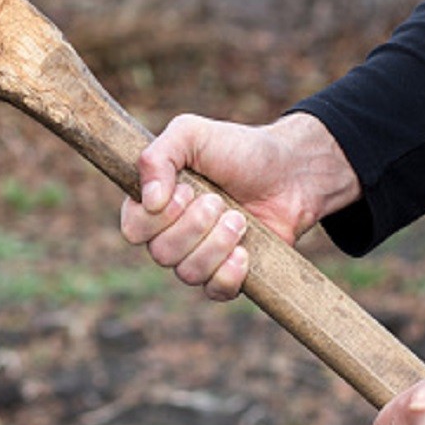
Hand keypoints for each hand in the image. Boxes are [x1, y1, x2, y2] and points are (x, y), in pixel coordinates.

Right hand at [120, 112, 358, 299]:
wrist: (291, 172)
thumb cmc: (239, 150)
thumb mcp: (192, 134)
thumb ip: (158, 156)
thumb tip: (149, 201)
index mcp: (154, 203)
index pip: (133, 229)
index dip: (157, 217)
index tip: (186, 191)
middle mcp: (170, 234)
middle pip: (161, 254)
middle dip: (195, 225)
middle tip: (219, 200)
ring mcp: (198, 256)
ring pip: (187, 273)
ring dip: (217, 243)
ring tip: (239, 219)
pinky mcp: (227, 275)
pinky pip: (214, 291)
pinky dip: (229, 273)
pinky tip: (245, 251)